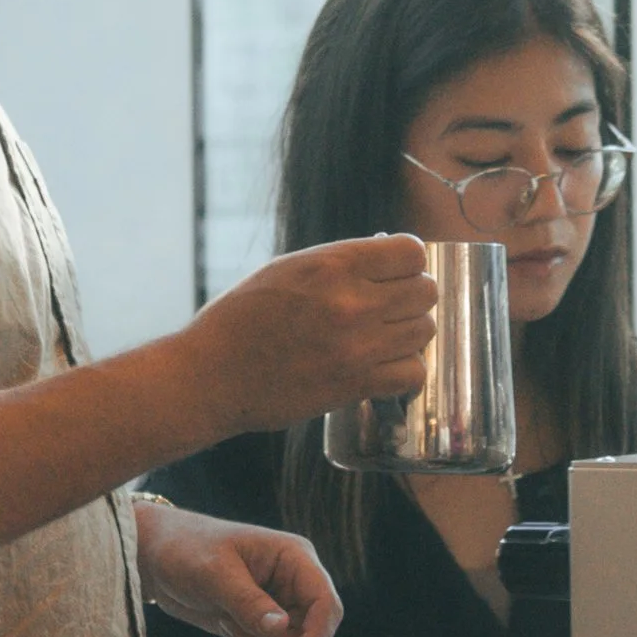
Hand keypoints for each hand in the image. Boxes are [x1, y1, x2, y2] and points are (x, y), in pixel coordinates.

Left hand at [135, 501, 341, 636]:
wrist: (158, 558)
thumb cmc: (185, 551)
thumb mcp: (212, 574)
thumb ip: (247, 601)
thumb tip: (281, 627)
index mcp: (294, 557)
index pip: (325, 603)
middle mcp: (296, 582)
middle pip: (313, 634)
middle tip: (230, 635)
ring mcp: (284, 606)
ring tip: (227, 634)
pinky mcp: (268, 628)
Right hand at [178, 236, 438, 441]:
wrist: (211, 376)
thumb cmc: (241, 319)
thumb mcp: (286, 269)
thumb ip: (339, 263)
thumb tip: (386, 259)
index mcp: (332, 264)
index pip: (411, 252)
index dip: (407, 262)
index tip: (394, 273)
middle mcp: (351, 301)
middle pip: (426, 290)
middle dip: (412, 296)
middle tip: (390, 307)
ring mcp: (357, 346)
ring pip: (425, 330)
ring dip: (409, 332)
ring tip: (384, 337)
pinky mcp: (355, 384)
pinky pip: (414, 373)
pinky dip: (406, 371)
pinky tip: (385, 367)